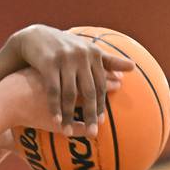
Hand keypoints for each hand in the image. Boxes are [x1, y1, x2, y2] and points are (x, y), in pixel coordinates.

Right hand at [6, 24, 133, 137]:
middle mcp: (81, 56)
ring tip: (68, 131)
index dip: (100, 105)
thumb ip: (109, 60)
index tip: (100, 122)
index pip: (100, 85)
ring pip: (70, 93)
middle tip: (92, 132)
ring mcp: (64, 59)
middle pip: (89, 91)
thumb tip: (133, 67)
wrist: (36, 36)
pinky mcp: (48, 63)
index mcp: (93, 54)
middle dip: (90, 113)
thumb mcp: (88, 51)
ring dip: (69, 115)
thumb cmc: (65, 47)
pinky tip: (56, 120)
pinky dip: (54, 106)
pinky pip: (53, 90)